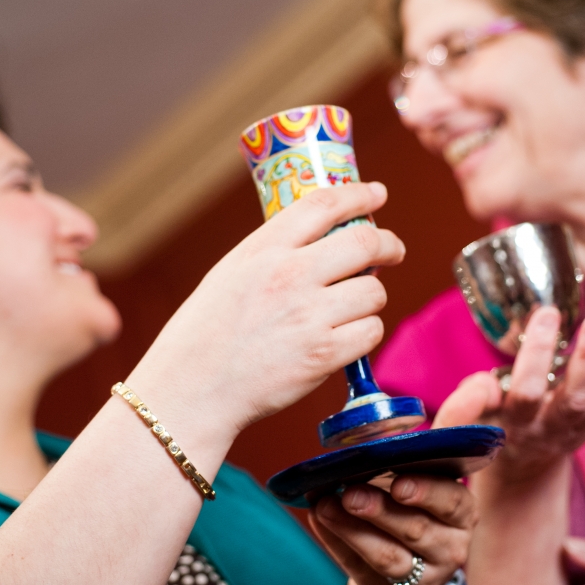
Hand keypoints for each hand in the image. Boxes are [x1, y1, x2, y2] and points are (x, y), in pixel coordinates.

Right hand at [134, 182, 404, 433]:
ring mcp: (308, 315)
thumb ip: (274, 252)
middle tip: (393, 252)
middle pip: (364, 243)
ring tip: (348, 310)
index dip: (359, 195)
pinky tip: (344, 339)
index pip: (323, 204)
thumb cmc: (206, 334)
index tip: (378, 194)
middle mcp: (288, 275)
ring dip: (369, 299)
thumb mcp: (230, 273)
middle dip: (389, 245)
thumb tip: (325, 238)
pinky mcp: (323, 355)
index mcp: (263, 250)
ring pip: (373, 292)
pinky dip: (364, 335)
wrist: (191, 390)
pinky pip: (371, 332)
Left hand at [307, 475, 475, 584]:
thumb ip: (413, 462)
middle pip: (415, 529)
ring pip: (388, 556)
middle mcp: (449, 547)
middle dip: (380, 510)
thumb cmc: (415, 515)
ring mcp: (422, 577)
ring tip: (326, 507)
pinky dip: (336, 543)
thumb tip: (387, 431)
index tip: (398, 484)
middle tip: (351, 494)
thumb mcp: (427, 490)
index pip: (451, 501)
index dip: (426, 491)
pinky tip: (320, 520)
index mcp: (461, 513)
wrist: (413, 580)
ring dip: (353, 530)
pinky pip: (359, 568)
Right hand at [435, 306, 584, 480]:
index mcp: (517, 426)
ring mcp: (579, 428)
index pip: (527, 393)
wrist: (523, 460)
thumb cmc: (491, 428)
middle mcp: (551, 430)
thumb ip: (468, 402)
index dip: (536, 354)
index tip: (546, 313)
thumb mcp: (467, 419)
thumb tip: (487, 383)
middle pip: (576, 399)